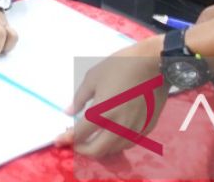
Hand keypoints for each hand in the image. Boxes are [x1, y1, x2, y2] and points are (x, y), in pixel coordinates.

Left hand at [55, 38, 166, 156]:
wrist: (154, 63)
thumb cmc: (121, 66)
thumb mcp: (93, 77)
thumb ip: (79, 98)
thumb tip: (68, 113)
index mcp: (102, 112)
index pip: (80, 133)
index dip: (67, 138)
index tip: (59, 140)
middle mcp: (118, 126)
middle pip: (97, 150)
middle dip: (83, 150)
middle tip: (76, 143)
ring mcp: (134, 129)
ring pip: (113, 150)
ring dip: (100, 148)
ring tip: (92, 139)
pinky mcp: (147, 128)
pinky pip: (128, 143)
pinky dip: (116, 144)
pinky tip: (111, 136)